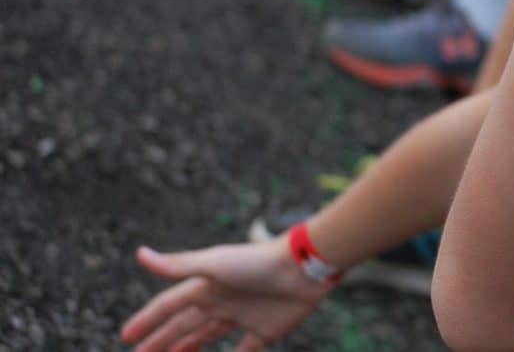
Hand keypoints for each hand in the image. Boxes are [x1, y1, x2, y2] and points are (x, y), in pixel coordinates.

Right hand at [119, 240, 326, 351]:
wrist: (305, 268)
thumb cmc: (257, 262)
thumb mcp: (213, 264)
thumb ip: (178, 265)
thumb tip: (139, 254)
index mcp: (207, 285)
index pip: (169, 306)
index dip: (148, 320)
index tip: (126, 337)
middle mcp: (222, 301)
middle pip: (184, 325)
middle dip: (161, 341)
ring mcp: (243, 316)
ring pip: (207, 338)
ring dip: (187, 349)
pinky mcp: (265, 331)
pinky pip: (244, 351)